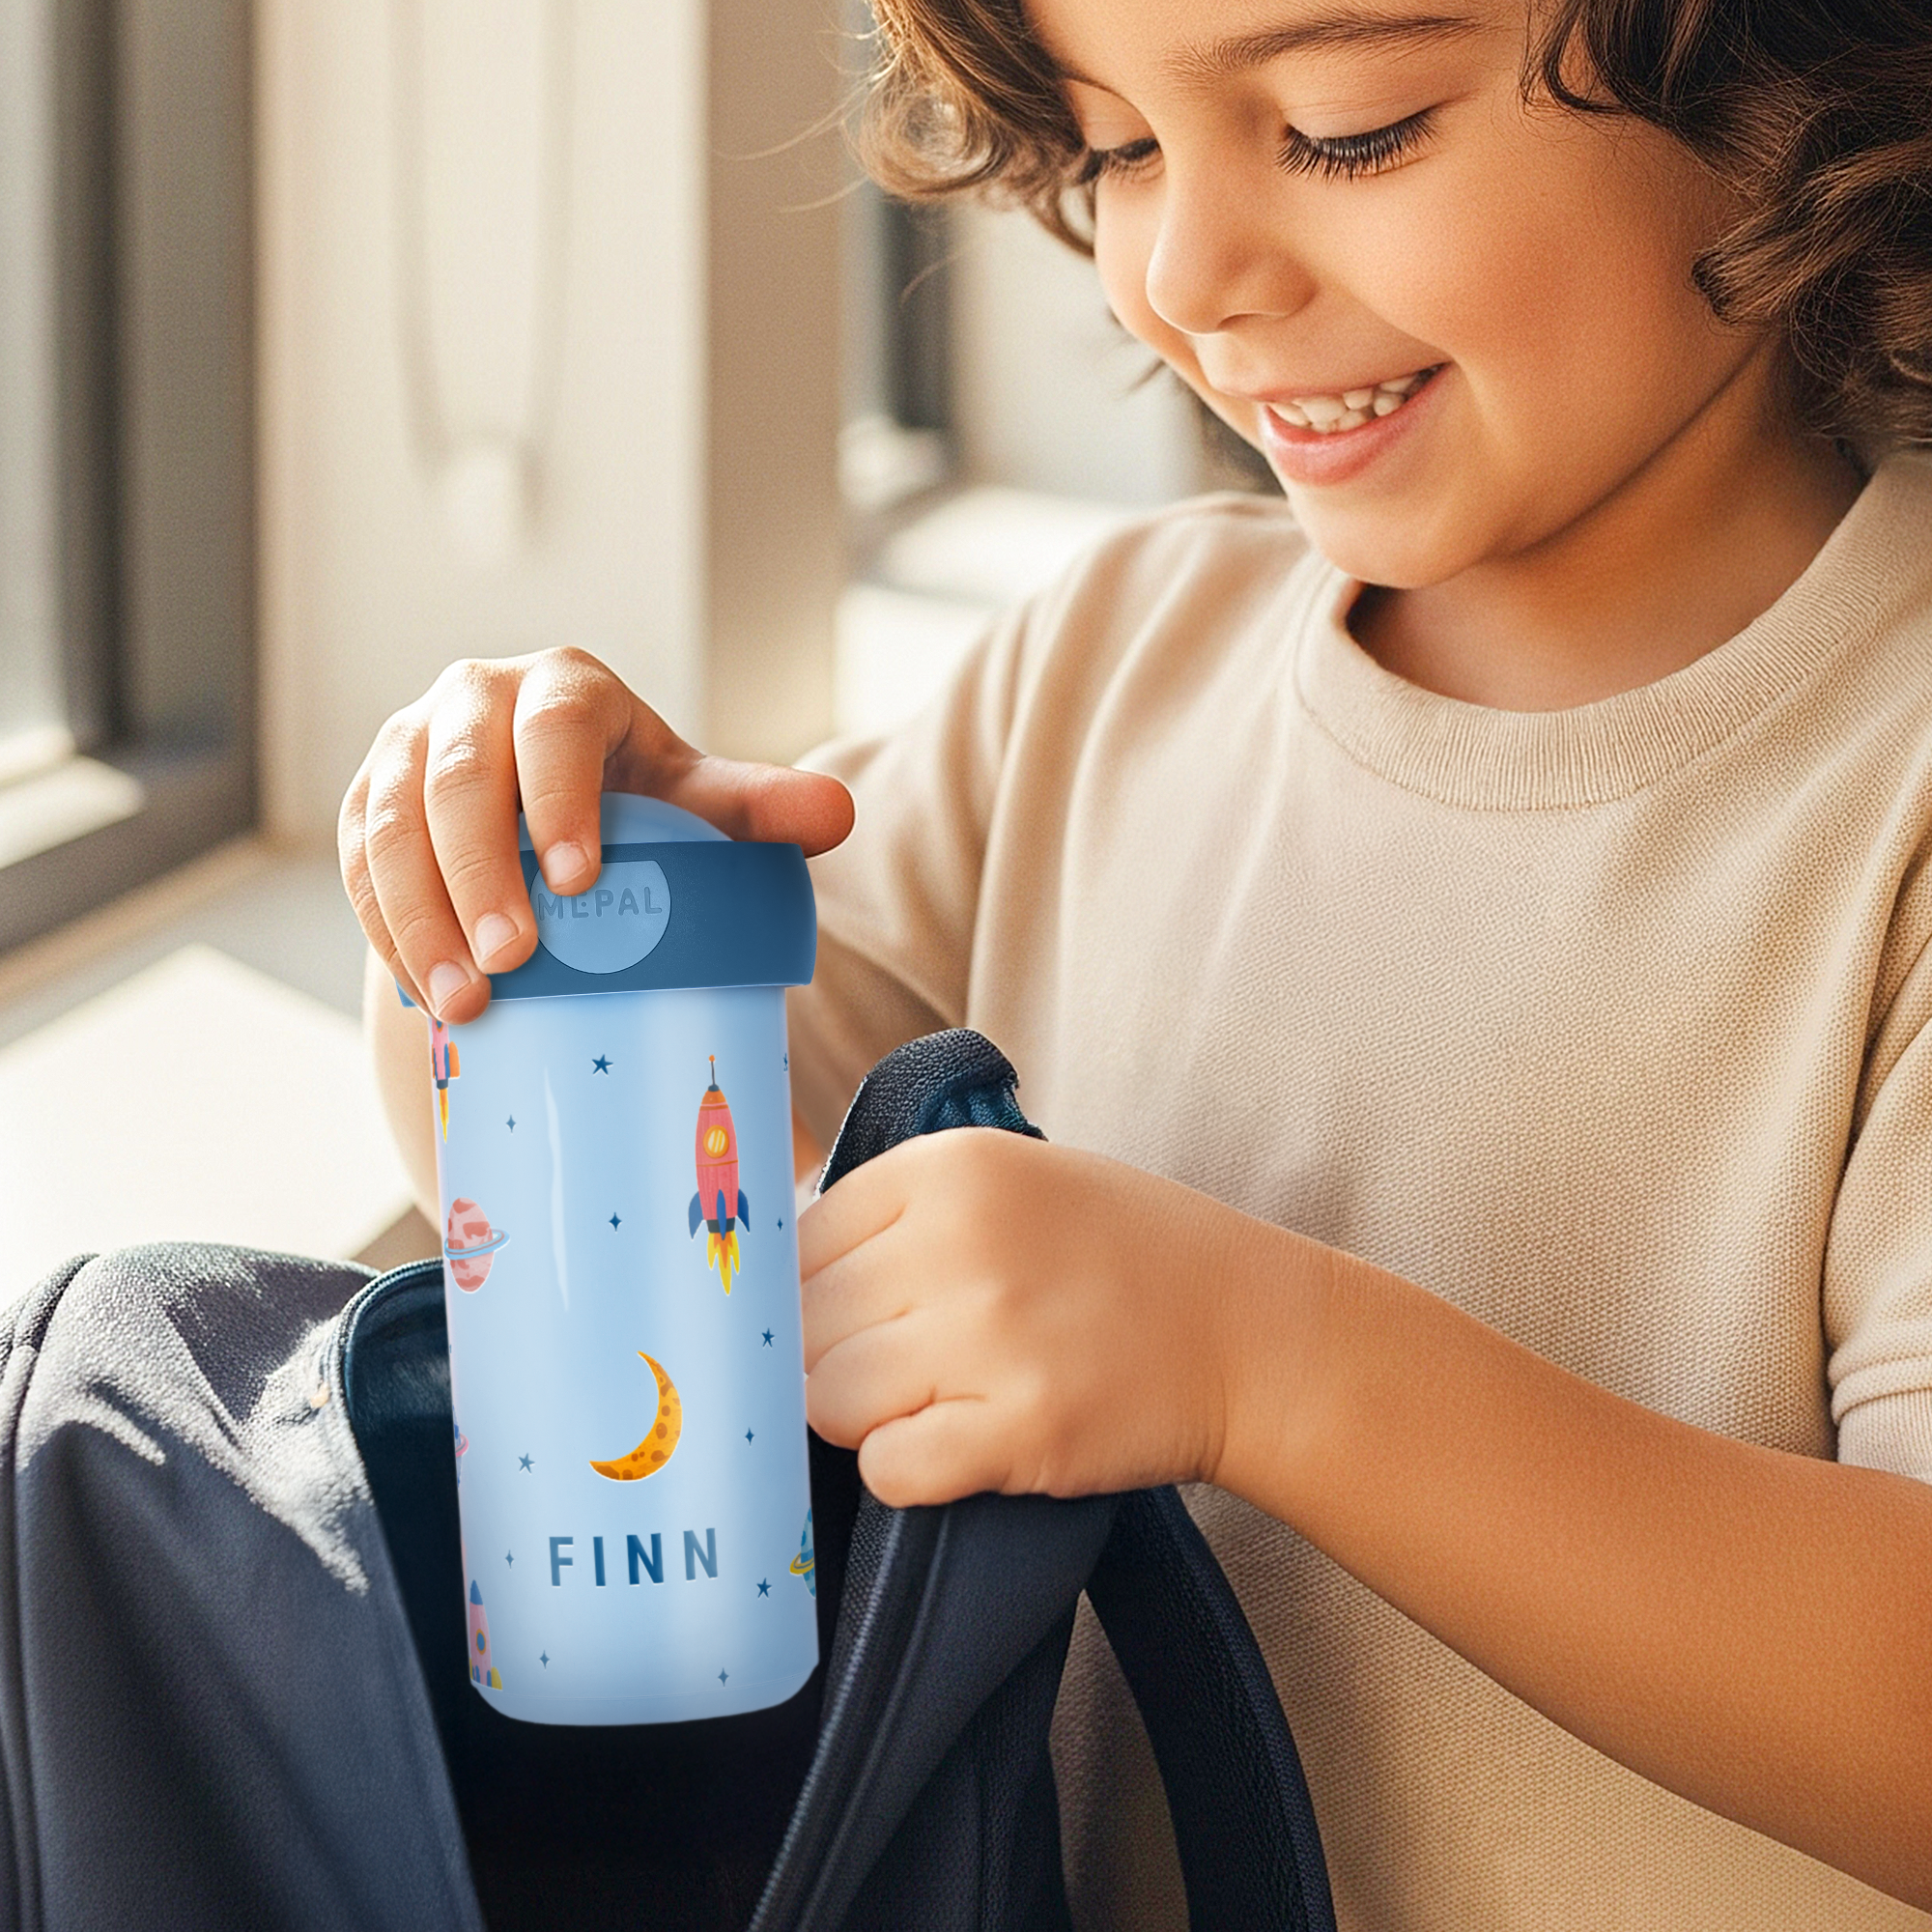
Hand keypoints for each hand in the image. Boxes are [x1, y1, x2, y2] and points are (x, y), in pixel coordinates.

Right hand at [338, 647, 852, 1020]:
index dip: (559, 797)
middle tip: (512, 963)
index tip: (577, 882)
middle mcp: (474, 701)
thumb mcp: (694, 800)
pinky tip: (423, 990)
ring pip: (392, 822)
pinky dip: (385, 927)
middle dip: (478, 874)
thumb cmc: (632, 802)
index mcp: (563, 689)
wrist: (547, 812)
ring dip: (418, 915)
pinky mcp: (369, 802)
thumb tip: (836, 815)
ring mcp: (409, 748)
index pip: (554, 728)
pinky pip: (360, 860)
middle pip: (459, 779)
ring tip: (463, 1000)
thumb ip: (760, 808)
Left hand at [800, 1129, 1281, 1506]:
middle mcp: (962, 1239)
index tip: (836, 1318)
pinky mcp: (1023, 1429)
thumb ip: (898, 1211)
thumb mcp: (1013, 1180)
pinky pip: (889, 1470)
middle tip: (892, 1367)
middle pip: (805, 1324)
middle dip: (829, 1358)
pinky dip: (907, 1471)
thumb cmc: (1121, 1254)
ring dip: (864, 1417)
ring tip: (932, 1401)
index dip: (807, 1293)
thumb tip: (770, 1264)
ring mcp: (993, 1335)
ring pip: (831, 1400)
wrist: (1252, 1331)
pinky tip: (961, 1441)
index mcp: (951, 1166)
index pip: (799, 1240)